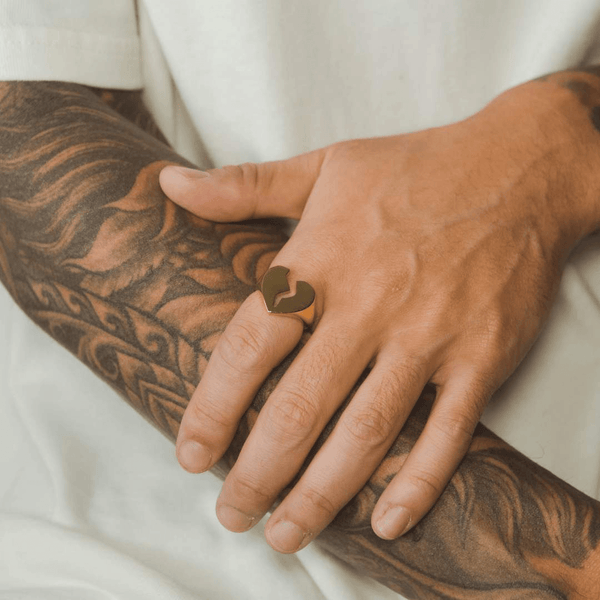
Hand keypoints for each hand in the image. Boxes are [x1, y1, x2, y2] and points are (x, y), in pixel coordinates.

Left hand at [159, 81, 594, 552]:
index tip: (192, 454)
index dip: (214, 406)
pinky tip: (386, 521)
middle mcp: (370, 305)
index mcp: (323, 260)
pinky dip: (418, 483)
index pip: (250, 344)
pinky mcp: (481, 357)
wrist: (518, 168)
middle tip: (231, 513)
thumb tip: (168, 185)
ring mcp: (430, 336)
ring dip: (320, 494)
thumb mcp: (324, 166)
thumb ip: (244, 186)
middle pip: (300, 407)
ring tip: (285, 533)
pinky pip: (447, 433)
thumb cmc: (415, 168)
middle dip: (258, 472)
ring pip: (366, 434)